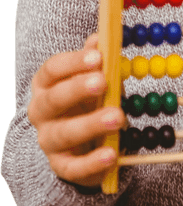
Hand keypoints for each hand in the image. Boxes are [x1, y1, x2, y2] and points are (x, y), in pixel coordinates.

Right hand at [28, 33, 125, 187]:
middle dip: (77, 89)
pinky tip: (111, 155)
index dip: (73, 62)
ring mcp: (49, 141)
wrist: (79, 143)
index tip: (98, 57)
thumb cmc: (87, 102)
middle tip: (103, 81)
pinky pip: (74, 167)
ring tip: (117, 117)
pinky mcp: (62, 166)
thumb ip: (97, 61)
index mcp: (46, 85)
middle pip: (54, 99)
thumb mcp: (93, 79)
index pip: (52, 70)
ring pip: (64, 133)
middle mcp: (41, 112)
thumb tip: (101, 38)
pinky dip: (92, 162)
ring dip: (90, 124)